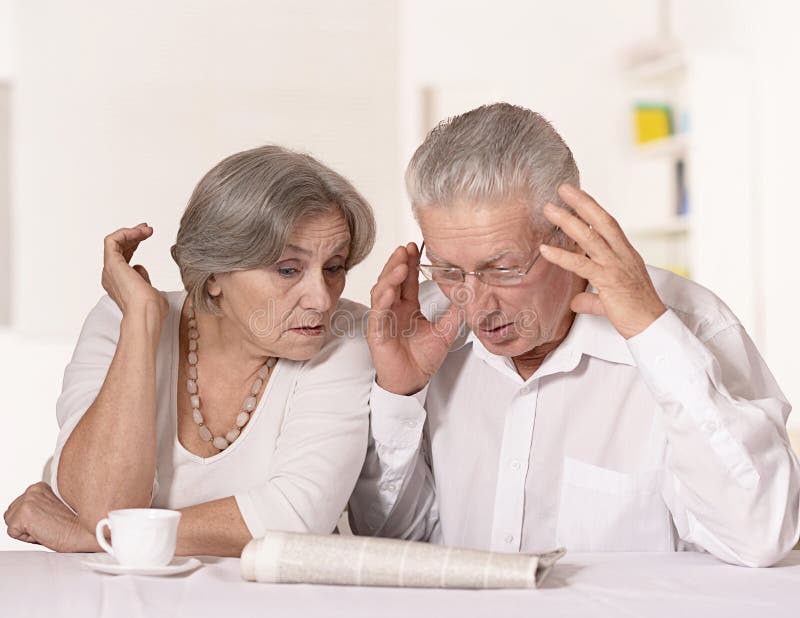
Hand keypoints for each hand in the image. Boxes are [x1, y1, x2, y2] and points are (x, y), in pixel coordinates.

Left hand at [4, 482, 99, 552]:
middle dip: (26, 524)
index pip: (19, 507)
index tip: (50, 520)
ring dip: (26, 530)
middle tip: (49, 525)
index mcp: (40, 487)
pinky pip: (13, 533)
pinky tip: (44, 531)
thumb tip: (22, 516)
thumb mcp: (52, 510)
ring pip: (10, 522)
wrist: (85, 531)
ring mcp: (28, 499)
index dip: (32, 520)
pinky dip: (27, 538)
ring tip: (47, 527)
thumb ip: (37, 506)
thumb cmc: (74, 524)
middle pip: (11, 514)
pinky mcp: (24, 513)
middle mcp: (33, 489)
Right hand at [101, 223, 167, 319]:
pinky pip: (112, 241)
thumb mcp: (150, 291)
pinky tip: (139, 232)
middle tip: (147, 228)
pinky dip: (125, 233)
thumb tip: (140, 269)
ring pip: (114, 243)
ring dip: (131, 232)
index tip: (147, 235)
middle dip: (133, 235)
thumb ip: (144, 280)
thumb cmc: (151, 310)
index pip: (124, 258)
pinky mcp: (111, 264)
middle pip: (119, 249)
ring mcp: (110, 270)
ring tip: (147, 229)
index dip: (135, 244)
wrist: (146, 313)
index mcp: (119, 284)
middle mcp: (111, 276)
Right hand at [368, 243, 462, 394]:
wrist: (413, 382)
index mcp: (406, 307)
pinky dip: (383, 300)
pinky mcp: (376, 333)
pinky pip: (378, 313)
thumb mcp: (445, 331)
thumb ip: (455, 312)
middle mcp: (392, 310)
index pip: (407, 280)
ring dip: (390, 277)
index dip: (410, 263)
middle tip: (406, 248)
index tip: (415, 246)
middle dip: (398, 262)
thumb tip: (469, 293)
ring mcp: (383, 320)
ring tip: (401, 264)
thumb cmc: (422, 359)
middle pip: (392, 280)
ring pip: (381, 292)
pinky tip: (390, 289)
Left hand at [539, 184, 666, 338]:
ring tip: (549, 209)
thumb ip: (591, 297)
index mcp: (626, 255)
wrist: (651, 326)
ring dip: (568, 221)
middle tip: (564, 189)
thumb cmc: (636, 312)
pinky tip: (545, 249)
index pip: (609, 224)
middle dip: (582, 202)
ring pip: (590, 237)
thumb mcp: (610, 300)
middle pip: (602, 220)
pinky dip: (561, 255)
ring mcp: (615, 266)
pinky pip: (581, 264)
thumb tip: (577, 300)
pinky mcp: (608, 281)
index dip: (593, 208)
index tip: (578, 195)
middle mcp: (622, 255)